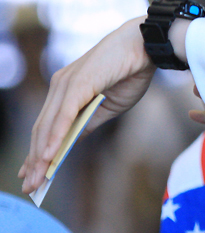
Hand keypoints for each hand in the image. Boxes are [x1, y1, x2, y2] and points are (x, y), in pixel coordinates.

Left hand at [19, 16, 153, 192]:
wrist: (146, 46)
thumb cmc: (131, 72)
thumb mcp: (109, 105)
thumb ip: (89, 121)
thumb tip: (72, 141)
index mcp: (66, 90)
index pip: (46, 126)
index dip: (38, 151)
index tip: (32, 173)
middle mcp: (60, 86)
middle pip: (42, 129)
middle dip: (36, 160)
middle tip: (31, 186)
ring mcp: (66, 84)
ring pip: (49, 126)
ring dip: (42, 155)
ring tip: (38, 178)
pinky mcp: (78, 84)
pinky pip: (63, 116)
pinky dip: (55, 137)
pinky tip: (49, 156)